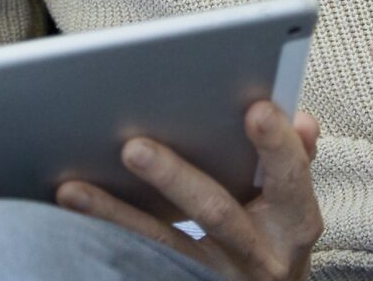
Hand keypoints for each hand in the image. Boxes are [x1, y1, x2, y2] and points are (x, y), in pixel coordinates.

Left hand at [54, 101, 322, 280]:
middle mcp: (261, 256)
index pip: (291, 179)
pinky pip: (141, 267)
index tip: (255, 108)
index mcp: (294, 223)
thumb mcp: (293, 207)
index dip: (277, 146)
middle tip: (133, 146)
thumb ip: (293, 160)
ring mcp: (218, 278)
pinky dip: (105, 241)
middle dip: (174, 177)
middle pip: (216, 213)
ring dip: (116, 214)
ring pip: (164, 246)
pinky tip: (72, 219)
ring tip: (73, 189)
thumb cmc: (275, 238)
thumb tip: (301, 120)